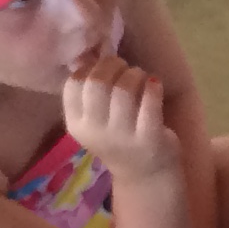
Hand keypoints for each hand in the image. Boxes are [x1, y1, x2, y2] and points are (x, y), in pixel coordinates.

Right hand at [63, 53, 178, 182]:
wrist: (144, 175)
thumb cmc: (117, 137)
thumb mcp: (95, 118)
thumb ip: (89, 89)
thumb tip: (88, 53)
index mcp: (76, 123)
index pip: (73, 84)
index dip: (90, 67)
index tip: (103, 68)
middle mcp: (95, 131)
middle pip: (97, 83)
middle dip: (113, 65)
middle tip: (124, 68)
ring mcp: (122, 136)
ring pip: (123, 89)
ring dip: (135, 74)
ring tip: (141, 77)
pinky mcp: (149, 138)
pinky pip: (150, 102)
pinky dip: (153, 86)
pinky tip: (155, 84)